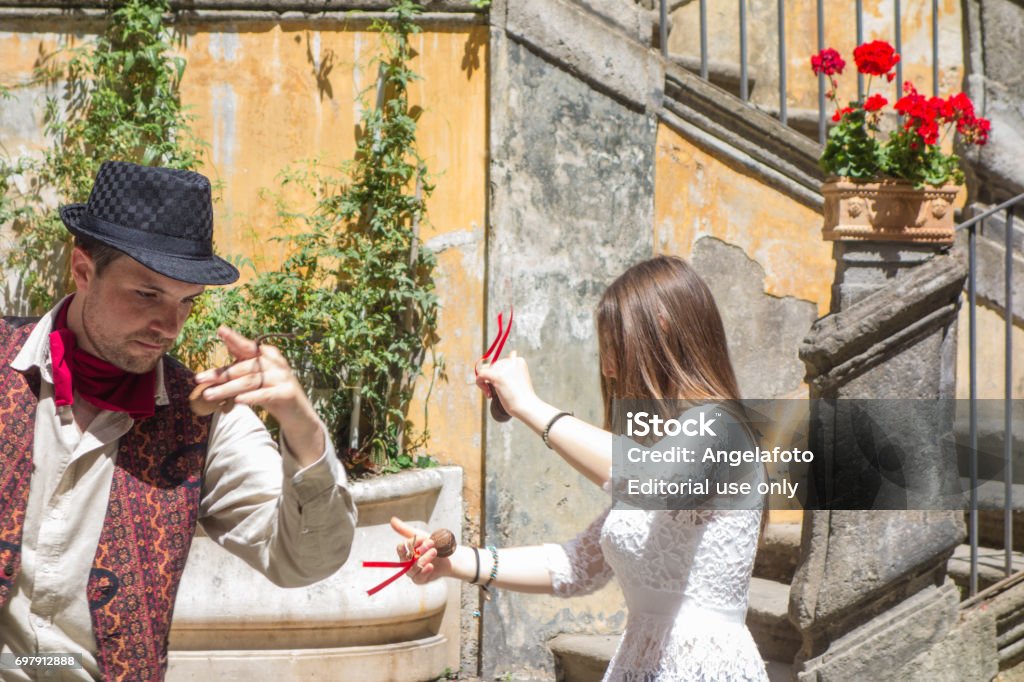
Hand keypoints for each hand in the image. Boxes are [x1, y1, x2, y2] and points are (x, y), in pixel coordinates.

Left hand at [194, 326, 323, 465]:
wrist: (297, 413)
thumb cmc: (272, 391)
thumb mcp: (257, 375)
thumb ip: (242, 362)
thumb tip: (224, 344)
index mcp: (268, 354)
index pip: (247, 346)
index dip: (234, 339)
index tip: (220, 330)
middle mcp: (276, 362)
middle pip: (243, 367)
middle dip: (220, 374)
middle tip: (199, 378)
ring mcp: (283, 377)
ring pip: (249, 381)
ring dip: (227, 388)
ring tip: (209, 395)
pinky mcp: (287, 393)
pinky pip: (264, 394)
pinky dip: (250, 397)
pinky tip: (237, 401)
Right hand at [391, 517, 445, 583]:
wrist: (447, 557)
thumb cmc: (431, 546)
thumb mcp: (420, 536)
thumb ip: (405, 530)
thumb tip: (392, 519)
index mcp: (405, 552)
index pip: (401, 548)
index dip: (410, 543)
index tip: (422, 537)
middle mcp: (406, 563)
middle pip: (407, 558)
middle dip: (421, 549)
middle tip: (432, 543)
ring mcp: (412, 572)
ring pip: (413, 567)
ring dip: (424, 558)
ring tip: (435, 552)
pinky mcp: (419, 580)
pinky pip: (419, 577)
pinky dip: (425, 571)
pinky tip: (431, 566)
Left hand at [475, 351, 539, 418]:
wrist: (526, 406)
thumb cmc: (522, 397)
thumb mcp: (519, 380)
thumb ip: (509, 371)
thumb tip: (508, 356)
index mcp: (519, 361)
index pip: (501, 363)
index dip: (498, 374)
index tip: (503, 386)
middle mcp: (511, 361)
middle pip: (492, 366)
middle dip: (490, 379)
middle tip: (496, 393)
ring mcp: (504, 368)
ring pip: (485, 370)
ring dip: (485, 383)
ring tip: (492, 395)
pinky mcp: (497, 376)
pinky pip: (480, 375)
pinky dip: (480, 384)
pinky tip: (489, 395)